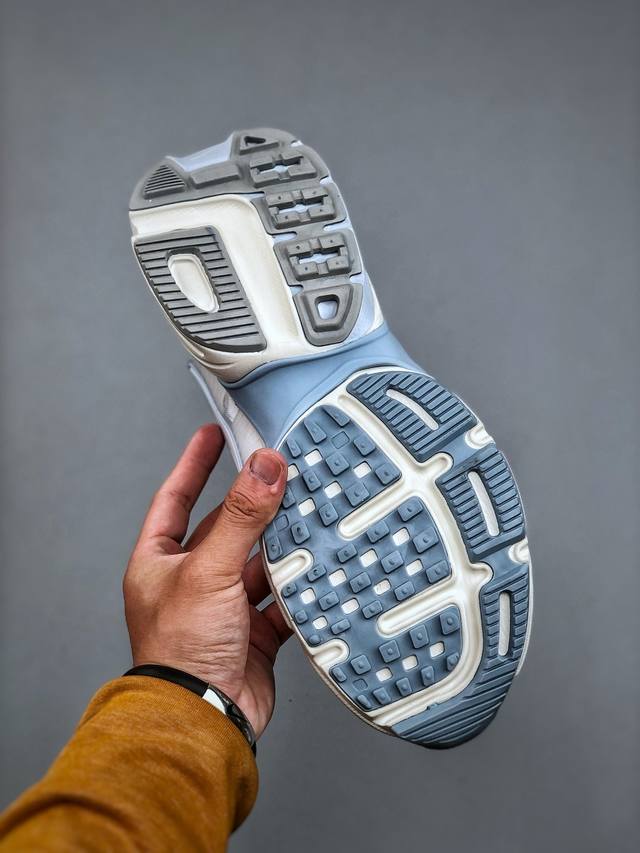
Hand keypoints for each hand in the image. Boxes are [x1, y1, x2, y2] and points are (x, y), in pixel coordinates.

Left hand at [123, 424, 290, 737]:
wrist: (203, 720)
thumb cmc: (180, 651)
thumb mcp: (209, 570)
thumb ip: (242, 517)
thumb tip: (264, 466)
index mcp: (160, 562)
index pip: (176, 498)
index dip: (194, 463)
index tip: (213, 433)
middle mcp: (190, 581)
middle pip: (227, 528)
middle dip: (255, 505)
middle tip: (282, 473)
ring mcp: (223, 607)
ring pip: (259, 562)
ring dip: (282, 546)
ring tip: (308, 517)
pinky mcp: (252, 632)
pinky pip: (280, 599)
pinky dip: (299, 586)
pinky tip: (317, 570)